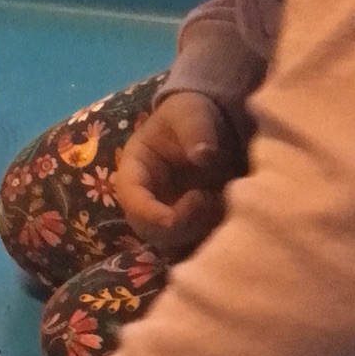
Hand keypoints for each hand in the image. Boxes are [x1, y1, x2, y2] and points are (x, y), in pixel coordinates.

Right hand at [113, 92, 238, 257]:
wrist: (210, 124)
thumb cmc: (191, 115)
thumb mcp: (191, 113)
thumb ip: (194, 130)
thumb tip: (203, 156)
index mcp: (136, 169)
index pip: (130, 196)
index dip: (146, 212)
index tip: (170, 218)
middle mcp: (146, 196)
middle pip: (146, 228)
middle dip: (175, 224)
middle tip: (204, 198)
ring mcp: (165, 212)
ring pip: (170, 240)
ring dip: (195, 229)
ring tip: (218, 198)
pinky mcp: (186, 223)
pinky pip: (191, 242)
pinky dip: (207, 235)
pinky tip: (225, 211)